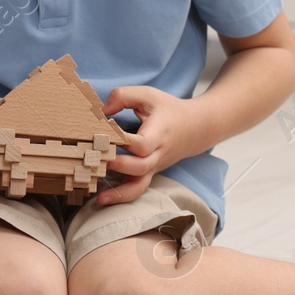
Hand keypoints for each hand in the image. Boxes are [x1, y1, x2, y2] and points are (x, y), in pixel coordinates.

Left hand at [97, 85, 195, 205]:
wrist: (195, 128)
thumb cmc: (167, 109)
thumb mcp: (147, 95)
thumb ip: (123, 96)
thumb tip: (100, 111)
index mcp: (159, 133)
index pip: (143, 143)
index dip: (124, 141)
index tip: (107, 132)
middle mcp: (158, 153)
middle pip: (142, 167)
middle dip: (120, 166)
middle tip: (99, 160)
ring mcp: (154, 166)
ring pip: (141, 185)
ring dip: (120, 193)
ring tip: (100, 198)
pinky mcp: (149, 172)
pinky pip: (138, 188)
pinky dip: (123, 196)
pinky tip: (105, 199)